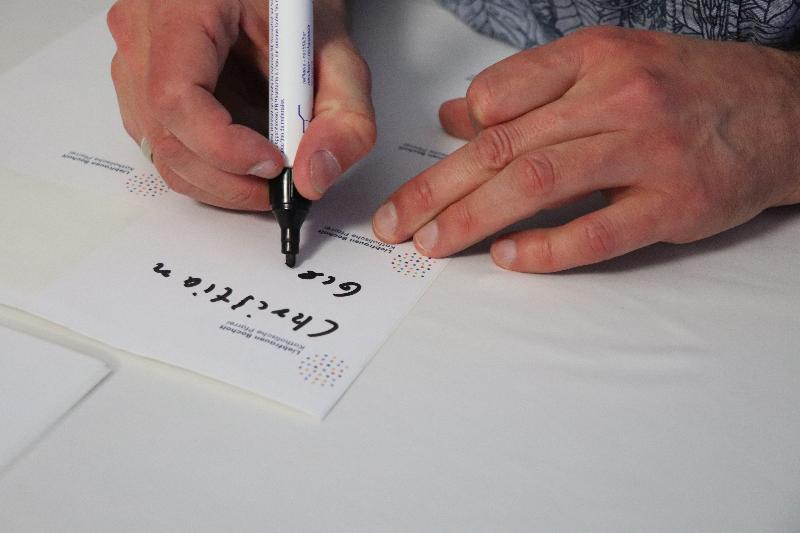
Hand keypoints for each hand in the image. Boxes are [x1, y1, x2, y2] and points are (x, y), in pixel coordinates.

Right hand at [108, 0, 374, 209]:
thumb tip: (314, 177)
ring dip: (220, 181)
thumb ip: (345, 119)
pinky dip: (208, 171)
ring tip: (266, 173)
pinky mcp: (138, 90)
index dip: (223, 146)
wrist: (273, 0)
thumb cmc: (293, 15)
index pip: (177, 94)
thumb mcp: (338, 57)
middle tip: (278, 185)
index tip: (272, 163)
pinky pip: (164, 150)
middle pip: (167, 135)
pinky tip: (243, 162)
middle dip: (230, 179)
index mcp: (182, 7)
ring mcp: (133, 62)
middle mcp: (144, 32)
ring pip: (162, 152)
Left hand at [372, 27, 799, 271]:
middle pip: (504, 146)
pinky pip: (599, 230)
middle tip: (395, 221)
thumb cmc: (687, 89)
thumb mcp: (608, 65)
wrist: (784, 112)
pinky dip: (547, 248)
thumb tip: (458, 113)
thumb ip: (531, 87)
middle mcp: (617, 98)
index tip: (418, 175)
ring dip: (474, 217)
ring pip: (540, 183)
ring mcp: (648, 151)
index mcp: (595, 58)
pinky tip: (507, 258)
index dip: (450, 140)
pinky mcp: (675, 203)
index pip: (500, 94)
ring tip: (431, 243)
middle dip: (437, 188)